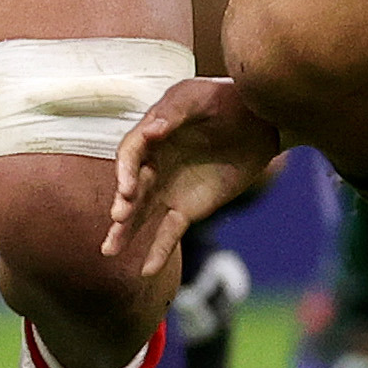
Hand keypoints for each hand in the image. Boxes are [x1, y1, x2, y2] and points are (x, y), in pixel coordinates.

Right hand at [105, 75, 287, 278]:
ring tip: (109, 251)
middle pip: (130, 189)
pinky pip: (168, 233)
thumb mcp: (198, 97)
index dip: (125, 172)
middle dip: (123, 204)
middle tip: (119, 217)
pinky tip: (146, 270)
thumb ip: (175, 112)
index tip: (126, 188)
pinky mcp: (186, 210)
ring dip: (126, 232)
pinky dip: (158, 251)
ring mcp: (167, 190)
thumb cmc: (222, 100)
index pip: (129, 156)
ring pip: (141, 215)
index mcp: (150, 138)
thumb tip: (152, 130)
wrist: (258, 122)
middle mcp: (152, 166)